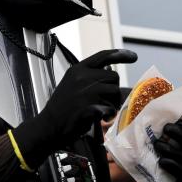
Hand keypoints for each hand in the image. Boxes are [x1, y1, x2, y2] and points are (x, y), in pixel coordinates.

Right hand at [14, 49, 136, 166]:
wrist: (48, 126)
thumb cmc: (62, 106)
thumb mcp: (72, 83)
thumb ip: (89, 76)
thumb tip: (111, 74)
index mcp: (78, 69)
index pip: (103, 56)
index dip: (120, 55)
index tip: (133, 56)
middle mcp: (82, 77)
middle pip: (114, 77)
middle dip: (114, 90)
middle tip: (107, 101)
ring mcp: (86, 92)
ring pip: (115, 92)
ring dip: (113, 103)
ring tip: (103, 110)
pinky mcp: (89, 107)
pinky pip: (110, 108)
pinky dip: (108, 114)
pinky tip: (101, 118)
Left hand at [153, 119, 181, 181]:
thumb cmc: (160, 167)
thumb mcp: (164, 150)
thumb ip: (166, 137)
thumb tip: (157, 120)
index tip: (174, 121)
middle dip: (180, 134)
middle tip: (165, 129)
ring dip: (172, 149)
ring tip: (158, 145)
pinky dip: (173, 165)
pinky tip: (162, 161)